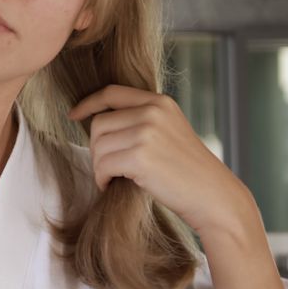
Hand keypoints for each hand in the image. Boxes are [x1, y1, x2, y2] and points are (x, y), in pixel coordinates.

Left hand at [67, 84, 253, 236]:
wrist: (213, 196)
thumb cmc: (188, 171)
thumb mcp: (170, 131)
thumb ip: (142, 120)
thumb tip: (98, 122)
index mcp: (160, 102)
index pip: (112, 93)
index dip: (88, 103)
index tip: (74, 115)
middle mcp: (153, 112)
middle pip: (99, 123)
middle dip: (96, 148)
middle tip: (106, 168)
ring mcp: (147, 133)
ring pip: (99, 146)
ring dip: (99, 166)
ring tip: (112, 178)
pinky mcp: (140, 157)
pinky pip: (103, 165)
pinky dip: (102, 178)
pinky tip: (112, 185)